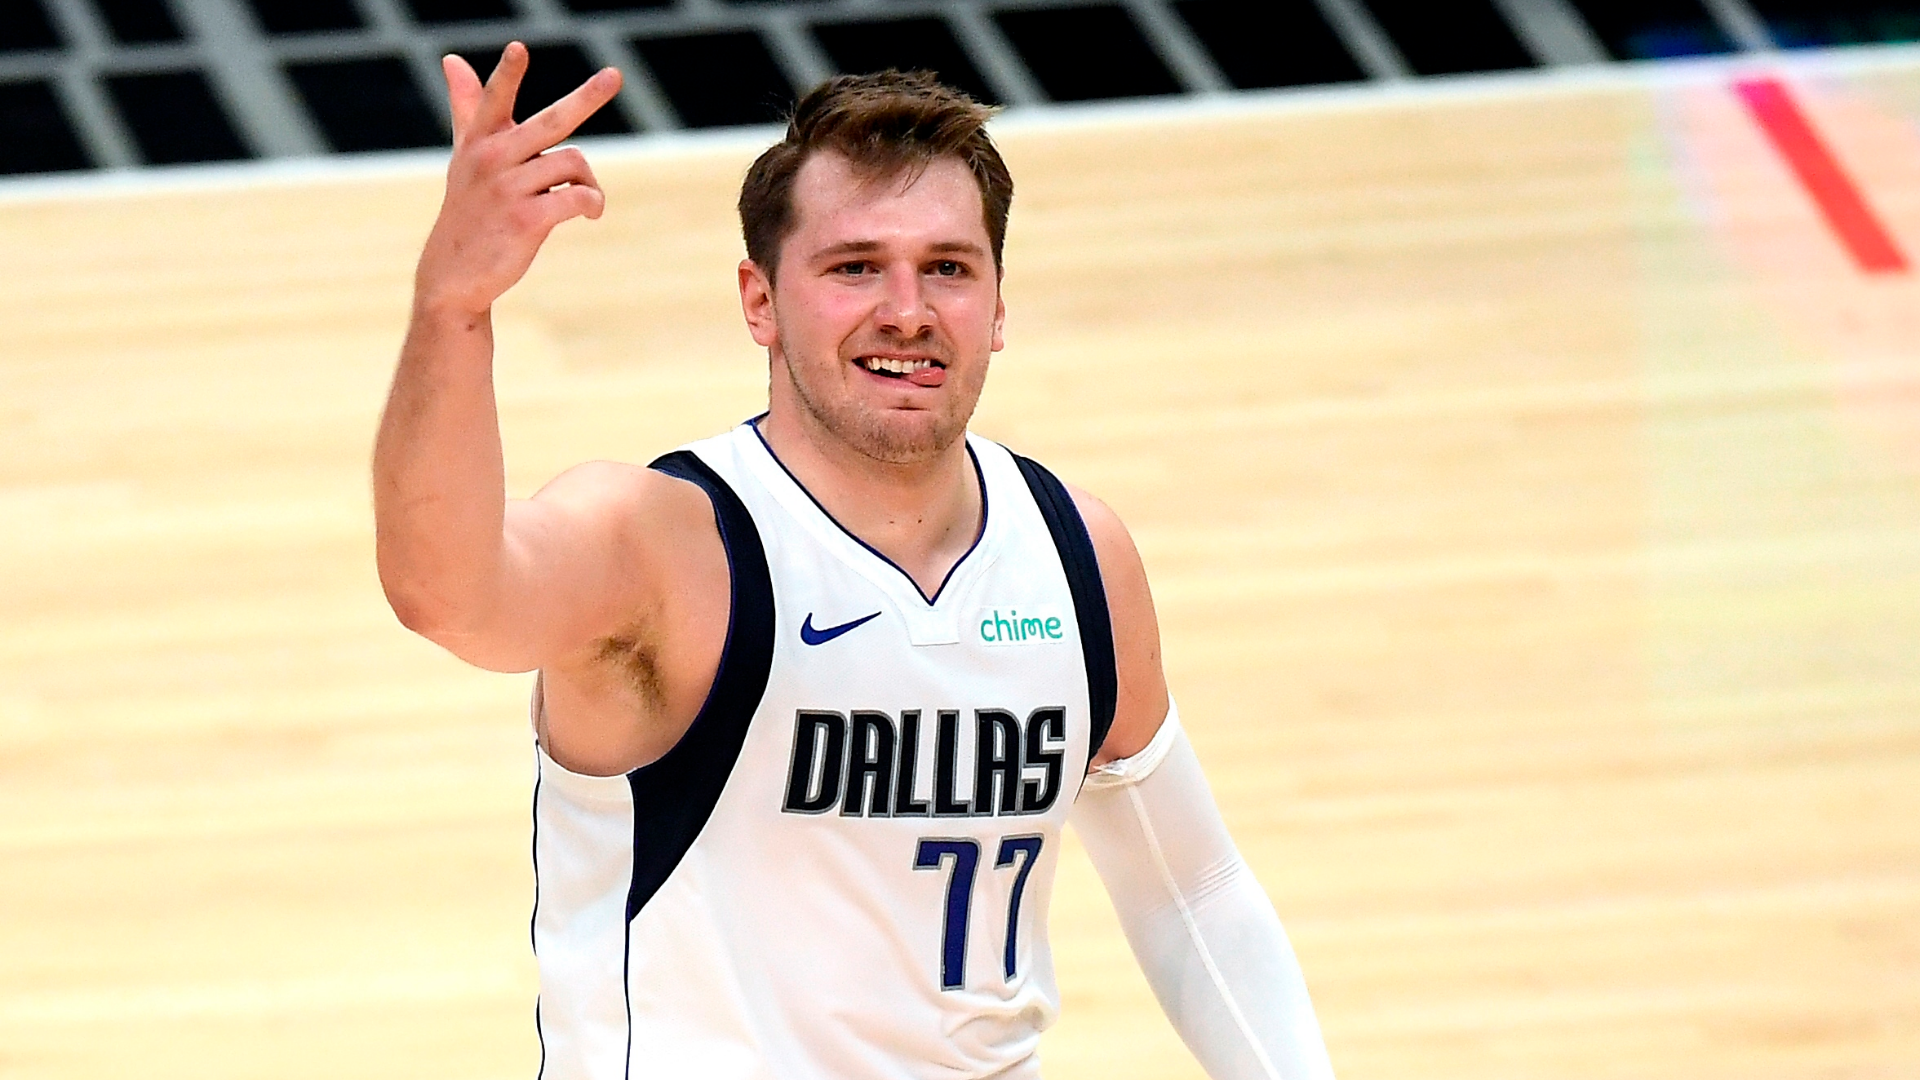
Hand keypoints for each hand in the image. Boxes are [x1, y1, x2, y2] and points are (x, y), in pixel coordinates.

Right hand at [414, 42, 622, 319]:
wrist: (455, 274)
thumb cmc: (469, 208)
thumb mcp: (465, 155)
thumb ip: (466, 107)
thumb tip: (452, 59)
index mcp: (480, 140)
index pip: (494, 100)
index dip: (507, 74)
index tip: (519, 48)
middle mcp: (492, 159)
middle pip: (551, 121)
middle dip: (586, 97)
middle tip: (615, 75)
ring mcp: (508, 189)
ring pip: (574, 163)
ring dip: (589, 181)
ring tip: (585, 197)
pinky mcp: (527, 220)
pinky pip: (578, 196)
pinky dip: (592, 202)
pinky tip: (589, 212)